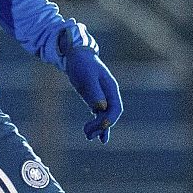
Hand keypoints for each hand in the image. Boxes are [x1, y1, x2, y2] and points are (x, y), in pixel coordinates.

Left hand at [59, 26, 122, 141]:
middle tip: (88, 133)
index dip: (110, 119)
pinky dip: (97, 125)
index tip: (99, 126)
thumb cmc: (82, 64)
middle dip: (101, 126)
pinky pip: (99, 115)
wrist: (76, 56)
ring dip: (98, 128)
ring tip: (87, 136)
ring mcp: (103, 97)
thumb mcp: (87, 77)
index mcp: (111, 88)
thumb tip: (101, 108)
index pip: (116, 108)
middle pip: (110, 115)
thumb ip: (94, 92)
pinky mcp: (95, 100)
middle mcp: (109, 94)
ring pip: (104, 117)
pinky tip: (95, 136)